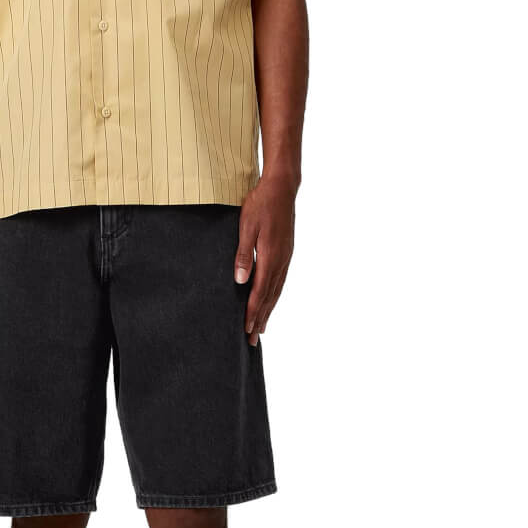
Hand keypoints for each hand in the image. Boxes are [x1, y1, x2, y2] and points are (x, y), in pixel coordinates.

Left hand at [234, 176, 296, 346]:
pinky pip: (280, 281)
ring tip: (261, 328)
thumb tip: (240, 282)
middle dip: (260, 320)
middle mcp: (280, 261)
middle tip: (252, 340)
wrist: (282, 187)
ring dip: (268, 311)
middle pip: (269, 298)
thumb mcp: (245, 228)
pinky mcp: (286, 253)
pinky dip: (274, 297)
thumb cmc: (260, 205)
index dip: (253, 313)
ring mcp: (285, 258)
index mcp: (269, 257)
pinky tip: (270, 302)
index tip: (246, 330)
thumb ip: (243, 255)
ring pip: (276, 291)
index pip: (259, 293)